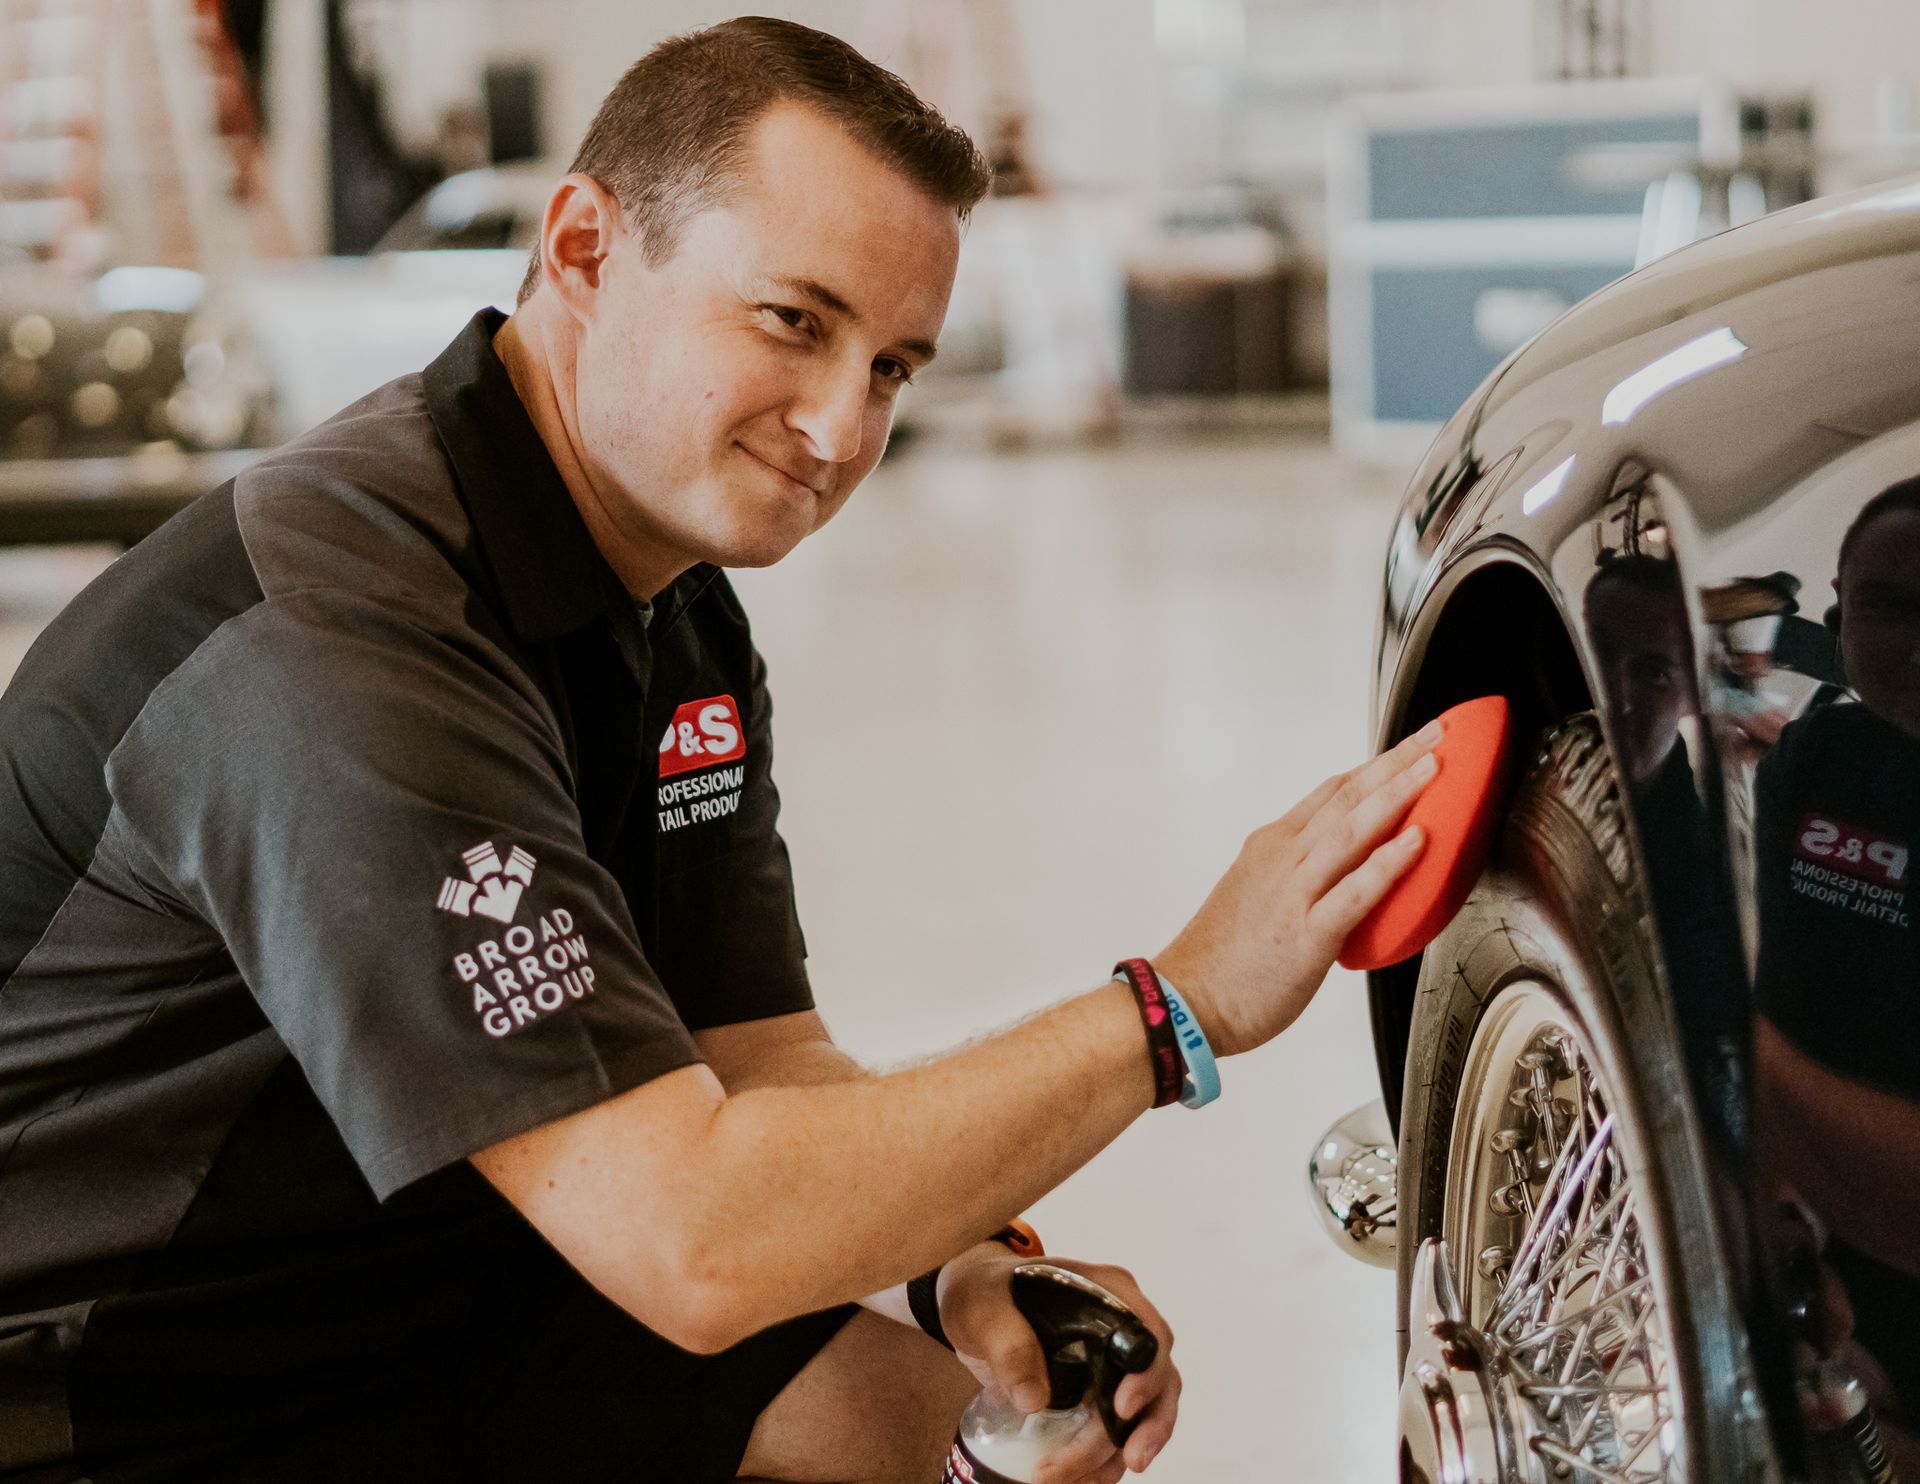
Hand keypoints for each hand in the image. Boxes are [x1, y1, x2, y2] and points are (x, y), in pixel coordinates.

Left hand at [939, 1248, 1179, 1481]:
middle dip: (1146, 1428)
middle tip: (1129, 1462)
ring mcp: (1114, 1364)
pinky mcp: (1099, 1395)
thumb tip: (1035, 1399)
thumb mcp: (982, 1306)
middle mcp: (1122, 1327)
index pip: (1146, 1332)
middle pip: (1158, 1380)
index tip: (1123, 1407)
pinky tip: (1079, 1480)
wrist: (973, 1310)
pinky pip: (1116, 1433)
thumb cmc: (984, 1294)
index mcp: (1107, 1292)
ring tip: (1081, 1481)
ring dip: (1118, 1454)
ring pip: (1144, 1415)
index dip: (1146, 1372)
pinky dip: (1103, 1462)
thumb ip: (1006, 1342)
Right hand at [1156, 722, 1441, 1057]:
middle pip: (1347, 798)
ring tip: (1434, 769)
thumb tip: (1337, 875)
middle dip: (1395, 763)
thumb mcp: (1256, 898)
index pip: (1331, 793)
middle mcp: (1282, 859)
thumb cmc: (1218, 962)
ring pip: (1352, 831)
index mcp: (1271, 849)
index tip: (1408, 748)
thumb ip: (1297, 879)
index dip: (1374, 766)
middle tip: (1435, 736)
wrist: (1182, 1002)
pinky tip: (1417, 841)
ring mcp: (1294, 893)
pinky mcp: (1307, 934)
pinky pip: (1354, 892)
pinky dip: (1387, 862)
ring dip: (1397, 795)